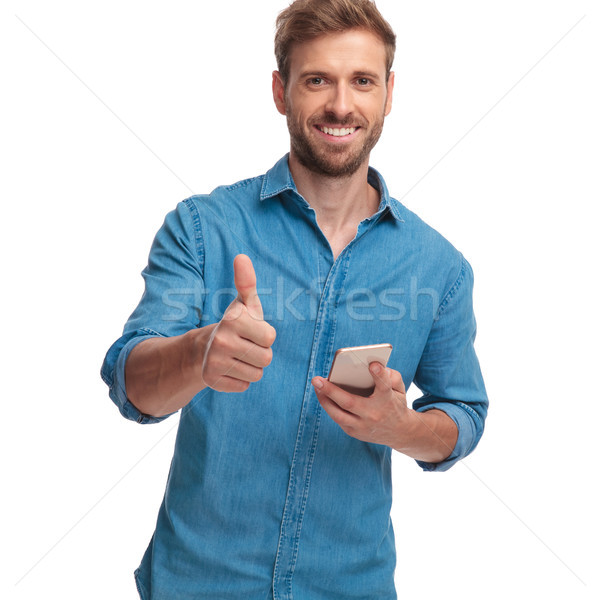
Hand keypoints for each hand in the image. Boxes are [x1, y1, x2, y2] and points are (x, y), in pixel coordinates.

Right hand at [200, 254, 275, 391]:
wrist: (203, 348)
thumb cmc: (234, 324)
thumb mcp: (243, 304)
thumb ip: (246, 281)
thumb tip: (241, 256)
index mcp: (233, 320)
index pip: (270, 337)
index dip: (264, 335)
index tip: (251, 331)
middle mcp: (222, 341)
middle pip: (266, 358)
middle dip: (260, 353)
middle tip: (245, 345)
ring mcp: (215, 362)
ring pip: (256, 375)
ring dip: (251, 368)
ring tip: (238, 357)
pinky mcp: (212, 381)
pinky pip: (244, 386)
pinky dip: (240, 380)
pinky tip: (230, 368)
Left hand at [312, 363, 411, 447]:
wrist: (400, 433)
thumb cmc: (395, 403)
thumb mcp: (399, 389)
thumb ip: (390, 376)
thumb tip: (371, 366)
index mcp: (388, 401)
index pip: (384, 386)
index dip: (379, 374)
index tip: (373, 364)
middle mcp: (374, 415)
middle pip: (350, 403)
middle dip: (331, 391)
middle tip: (316, 379)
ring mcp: (363, 426)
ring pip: (339, 415)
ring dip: (324, 400)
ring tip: (316, 386)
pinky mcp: (355, 432)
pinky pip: (338, 419)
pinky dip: (329, 406)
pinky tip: (322, 395)